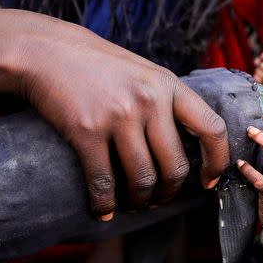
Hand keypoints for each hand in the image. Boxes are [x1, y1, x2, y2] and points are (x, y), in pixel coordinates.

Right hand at [15, 15, 229, 219]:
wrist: (46, 51)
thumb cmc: (97, 65)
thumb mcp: (142, 72)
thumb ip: (165, 100)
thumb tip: (190, 144)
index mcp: (168, 84)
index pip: (212, 128)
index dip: (217, 162)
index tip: (207, 182)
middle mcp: (149, 99)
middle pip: (175, 166)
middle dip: (169, 192)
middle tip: (158, 199)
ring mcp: (119, 115)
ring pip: (142, 179)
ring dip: (139, 201)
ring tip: (133, 204)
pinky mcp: (87, 130)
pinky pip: (104, 182)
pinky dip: (104, 204)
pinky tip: (102, 211)